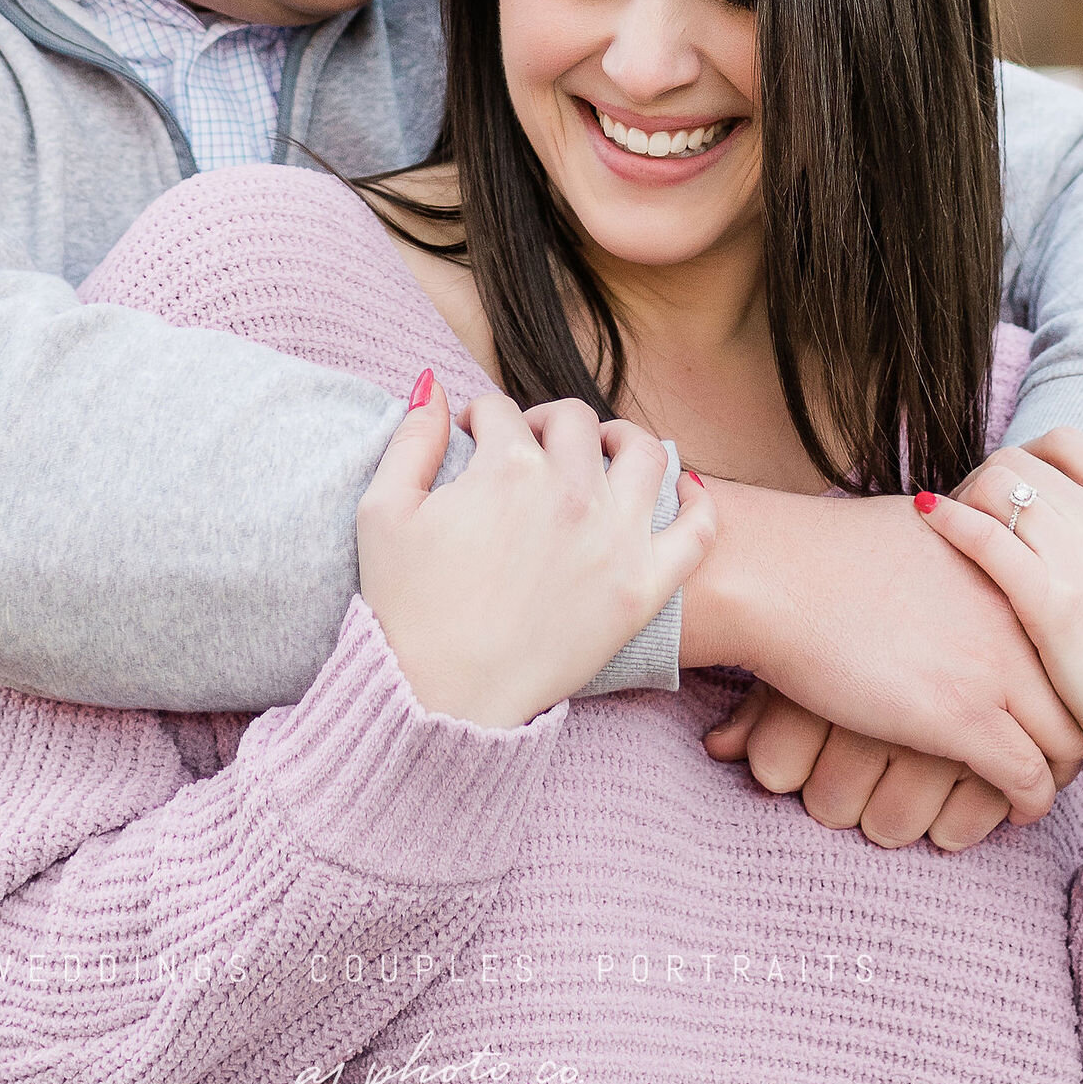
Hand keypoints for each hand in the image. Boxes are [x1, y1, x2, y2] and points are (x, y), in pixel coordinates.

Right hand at [357, 376, 713, 728]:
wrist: (441, 699)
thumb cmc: (406, 608)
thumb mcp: (384, 510)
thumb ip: (413, 437)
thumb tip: (434, 384)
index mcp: (507, 468)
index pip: (501, 410)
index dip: (481, 420)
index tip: (473, 440)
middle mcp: (569, 492)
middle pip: (573, 421)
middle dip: (543, 424)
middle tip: (527, 450)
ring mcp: (614, 540)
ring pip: (645, 453)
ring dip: (620, 441)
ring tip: (599, 455)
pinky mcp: (641, 590)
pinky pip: (696, 531)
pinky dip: (698, 503)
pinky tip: (683, 490)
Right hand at [680, 481, 1082, 822]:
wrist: (776, 573)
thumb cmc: (824, 550)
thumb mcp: (918, 525)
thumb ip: (960, 543)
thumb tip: (959, 552)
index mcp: (1005, 565)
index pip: (1071, 638)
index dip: (1067, 682)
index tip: (1049, 709)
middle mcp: (1014, 612)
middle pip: (1081, 692)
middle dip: (1072, 735)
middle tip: (1050, 760)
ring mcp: (993, 664)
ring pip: (1066, 743)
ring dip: (1053, 776)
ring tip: (1031, 792)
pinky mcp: (963, 716)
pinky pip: (1025, 779)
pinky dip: (1026, 803)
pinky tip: (1011, 811)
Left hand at [917, 431, 1082, 842]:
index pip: (1065, 443)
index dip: (1026, 457)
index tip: (1010, 489)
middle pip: (1020, 460)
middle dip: (986, 477)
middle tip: (969, 510)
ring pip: (997, 485)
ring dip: (964, 496)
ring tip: (949, 523)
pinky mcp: (1054, 603)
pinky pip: (986, 536)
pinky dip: (949, 518)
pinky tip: (926, 515)